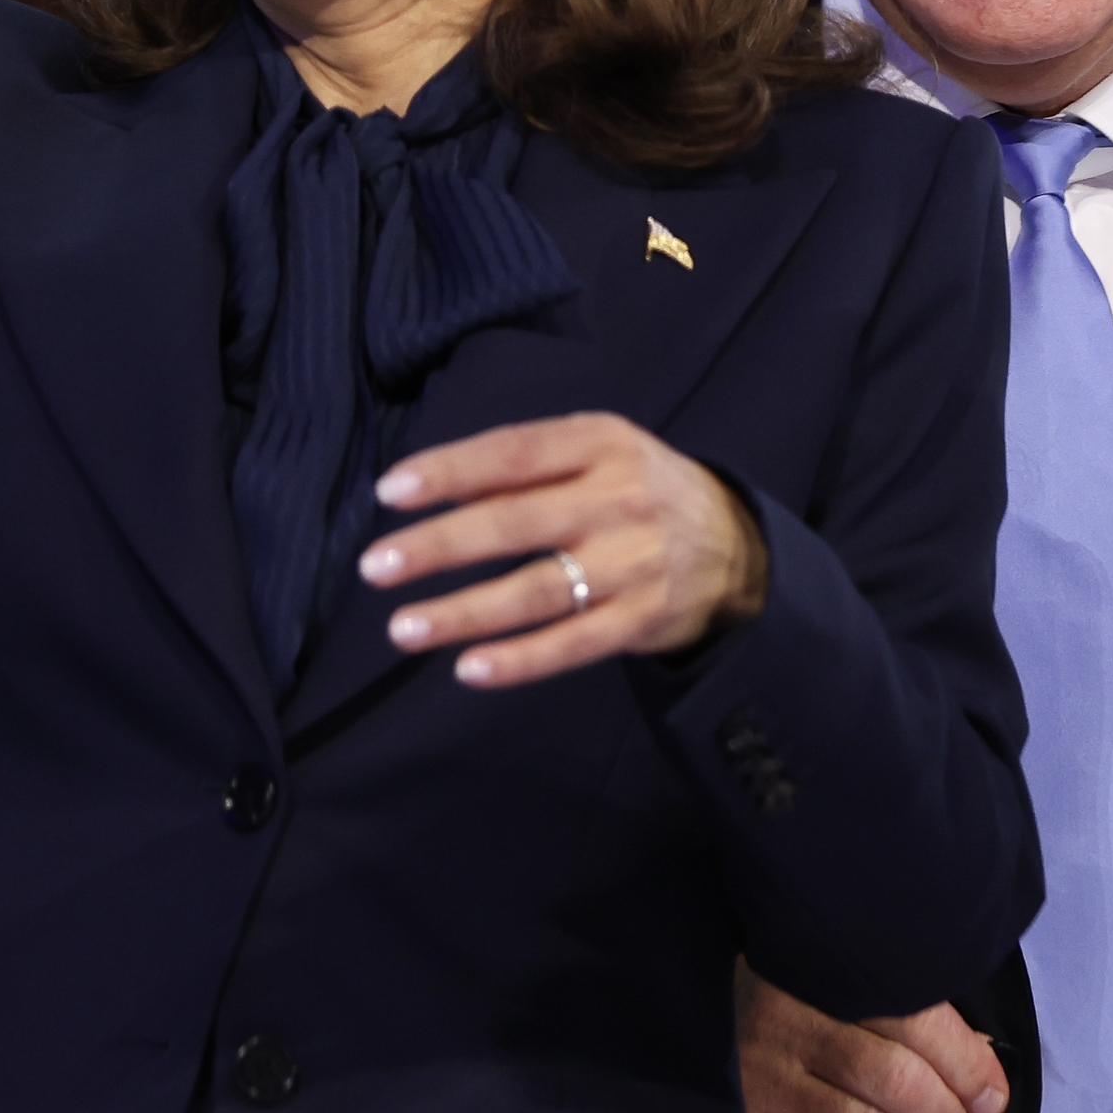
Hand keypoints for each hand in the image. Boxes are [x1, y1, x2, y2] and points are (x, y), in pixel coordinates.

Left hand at [359, 412, 770, 686]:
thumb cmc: (636, 489)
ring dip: (465, 613)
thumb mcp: (598, 450)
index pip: (514, 452)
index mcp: (601, 443)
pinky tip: (470, 669)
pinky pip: (573, 644)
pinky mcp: (641, 619)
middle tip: (376, 566)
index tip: (390, 490)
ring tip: (404, 628)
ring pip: (537, 590)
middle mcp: (617, 499)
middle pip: (516, 522)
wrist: (736, 545)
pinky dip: (521, 660)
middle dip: (440, 545)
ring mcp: (632, 563)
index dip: (451, 470)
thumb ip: (526, 461)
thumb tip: (428, 484)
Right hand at [736, 963, 1007, 1112]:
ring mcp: (759, 1082)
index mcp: (816, 973)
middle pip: (894, 1079)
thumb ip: (897, 1005)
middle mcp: (786, 1025)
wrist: (680, 1012)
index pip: (913, 1019)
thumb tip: (978, 1057)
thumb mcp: (828, 973)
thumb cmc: (777, 992)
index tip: (991, 1095)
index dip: (966, 1064)